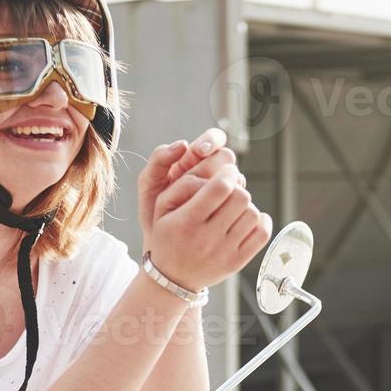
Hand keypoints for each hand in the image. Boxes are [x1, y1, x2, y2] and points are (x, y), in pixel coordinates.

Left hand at [136, 127, 239, 246]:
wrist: (165, 250)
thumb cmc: (154, 213)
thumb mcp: (150, 186)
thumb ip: (159, 161)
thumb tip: (182, 144)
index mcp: (192, 160)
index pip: (213, 140)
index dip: (211, 140)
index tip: (202, 150)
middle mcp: (212, 173)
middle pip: (228, 158)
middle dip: (222, 164)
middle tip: (214, 174)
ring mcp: (224, 192)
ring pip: (238, 178)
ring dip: (231, 184)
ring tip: (216, 197)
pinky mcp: (231, 211)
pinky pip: (241, 201)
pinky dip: (236, 203)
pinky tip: (224, 211)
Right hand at [145, 165, 271, 291]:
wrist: (173, 278)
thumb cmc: (169, 236)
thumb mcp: (162, 208)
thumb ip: (185, 184)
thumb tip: (220, 175)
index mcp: (186, 222)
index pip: (220, 188)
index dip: (228, 173)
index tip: (226, 173)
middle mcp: (206, 239)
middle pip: (241, 198)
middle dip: (237, 188)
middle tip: (230, 191)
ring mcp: (224, 252)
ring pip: (253, 214)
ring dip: (247, 206)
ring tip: (234, 209)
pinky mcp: (237, 262)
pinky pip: (262, 235)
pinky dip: (261, 222)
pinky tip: (248, 220)